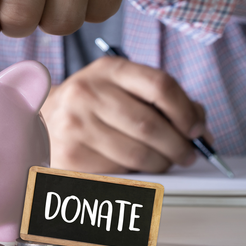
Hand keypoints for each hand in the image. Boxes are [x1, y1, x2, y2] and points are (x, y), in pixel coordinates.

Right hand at [41, 57, 213, 173]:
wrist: (45, 118)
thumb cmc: (94, 104)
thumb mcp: (123, 86)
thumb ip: (163, 100)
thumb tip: (200, 129)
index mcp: (108, 70)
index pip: (159, 85)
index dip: (186, 111)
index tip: (196, 129)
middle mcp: (87, 93)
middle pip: (150, 125)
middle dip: (178, 146)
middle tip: (186, 154)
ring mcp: (76, 126)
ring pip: (137, 154)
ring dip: (160, 163)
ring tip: (163, 162)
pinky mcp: (71, 156)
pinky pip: (118, 171)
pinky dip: (135, 174)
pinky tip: (134, 167)